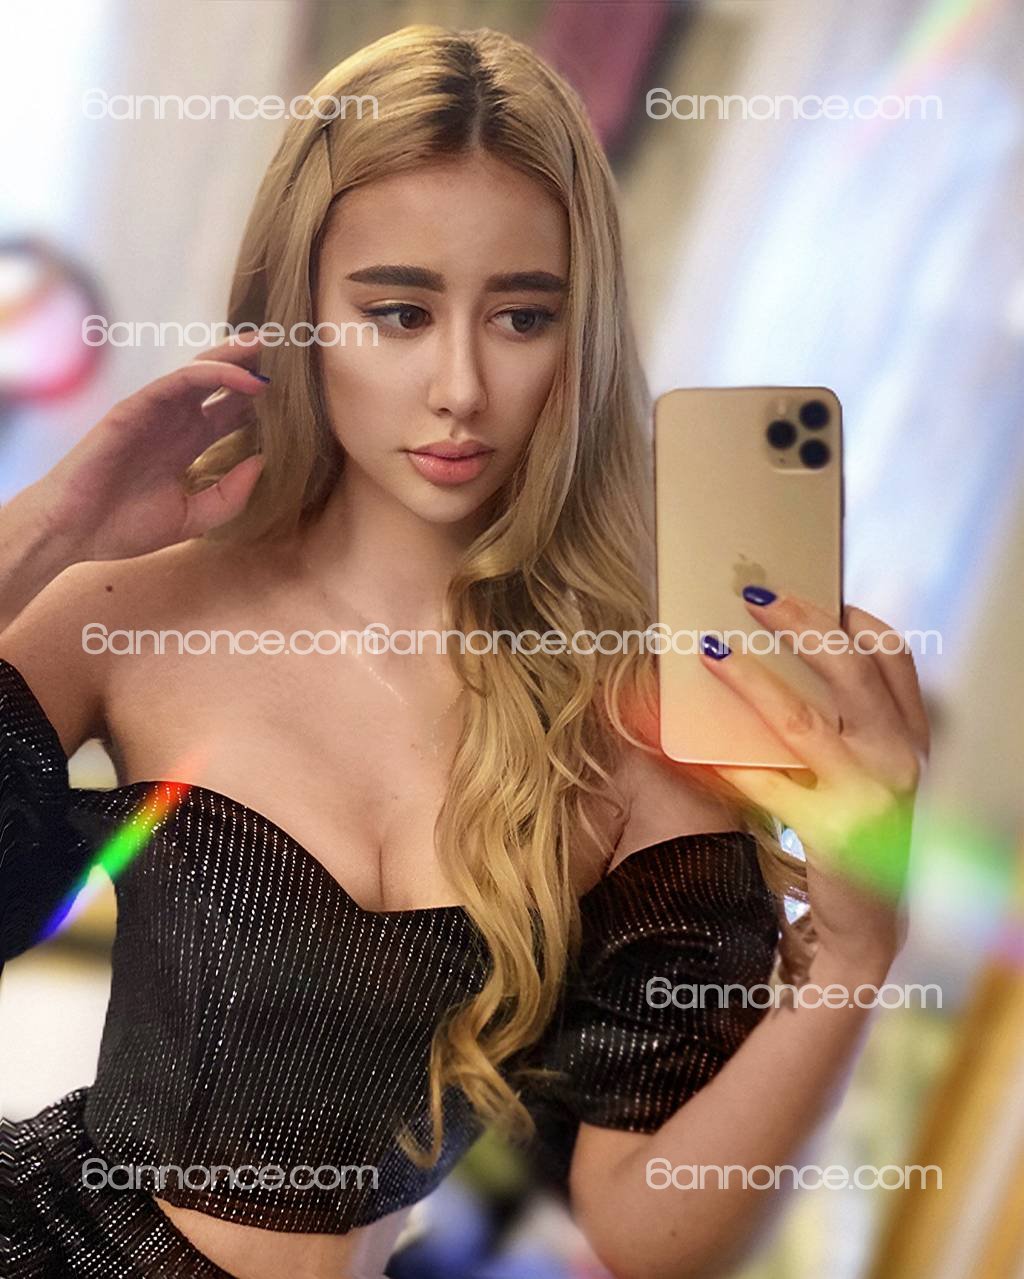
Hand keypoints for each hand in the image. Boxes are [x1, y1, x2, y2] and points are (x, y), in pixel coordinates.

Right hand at [30, 332, 270, 562]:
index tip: (303, 393)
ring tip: (271, 346)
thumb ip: (229, 495)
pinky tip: (245, 378)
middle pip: (223, 385)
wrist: (75, 533)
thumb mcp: (193, 519)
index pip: (233, 413)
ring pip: (202, 372)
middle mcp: (176, 422)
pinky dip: (213, 374)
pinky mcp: (136, 407)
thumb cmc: (125, 527)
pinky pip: (178, 381)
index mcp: (190, 444)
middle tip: (292, 353)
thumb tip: (263, 463)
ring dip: (237, 358)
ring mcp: (156, 412)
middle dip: (255, 367)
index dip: (264, 402)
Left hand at [699, 590, 930, 971]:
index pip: (893, 657)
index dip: (853, 618)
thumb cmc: (863, 834)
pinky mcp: (830, 832)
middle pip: (850, 669)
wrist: (871, 924)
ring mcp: (867, 795)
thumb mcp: (874, 772)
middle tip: (755, 597)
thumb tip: (801, 659)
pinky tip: (700, 744)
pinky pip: (769, 783)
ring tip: (714, 651)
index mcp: (909, 737)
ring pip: (802, 720)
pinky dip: (731, 761)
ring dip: (751, 679)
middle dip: (800, 624)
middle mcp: (896, 759)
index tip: (814, 593)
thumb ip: (853, 723)